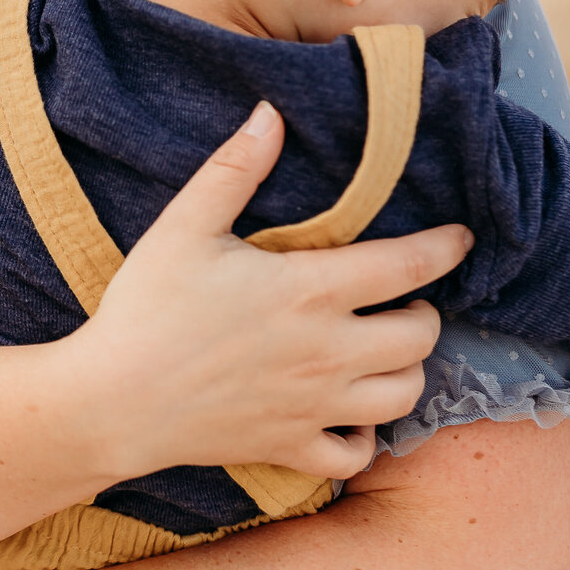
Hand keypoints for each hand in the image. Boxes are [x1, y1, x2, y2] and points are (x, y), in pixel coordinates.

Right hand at [66, 102, 471, 484]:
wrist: (109, 402)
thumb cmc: (145, 308)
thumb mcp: (183, 226)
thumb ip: (234, 169)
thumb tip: (270, 114)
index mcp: (309, 290)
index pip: (409, 266)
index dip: (446, 248)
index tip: (460, 237)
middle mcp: (327, 351)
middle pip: (422, 336)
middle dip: (423, 312)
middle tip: (398, 299)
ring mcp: (314, 406)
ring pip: (404, 395)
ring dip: (404, 369)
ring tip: (381, 349)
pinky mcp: (291, 447)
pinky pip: (357, 455)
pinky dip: (364, 436)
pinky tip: (347, 412)